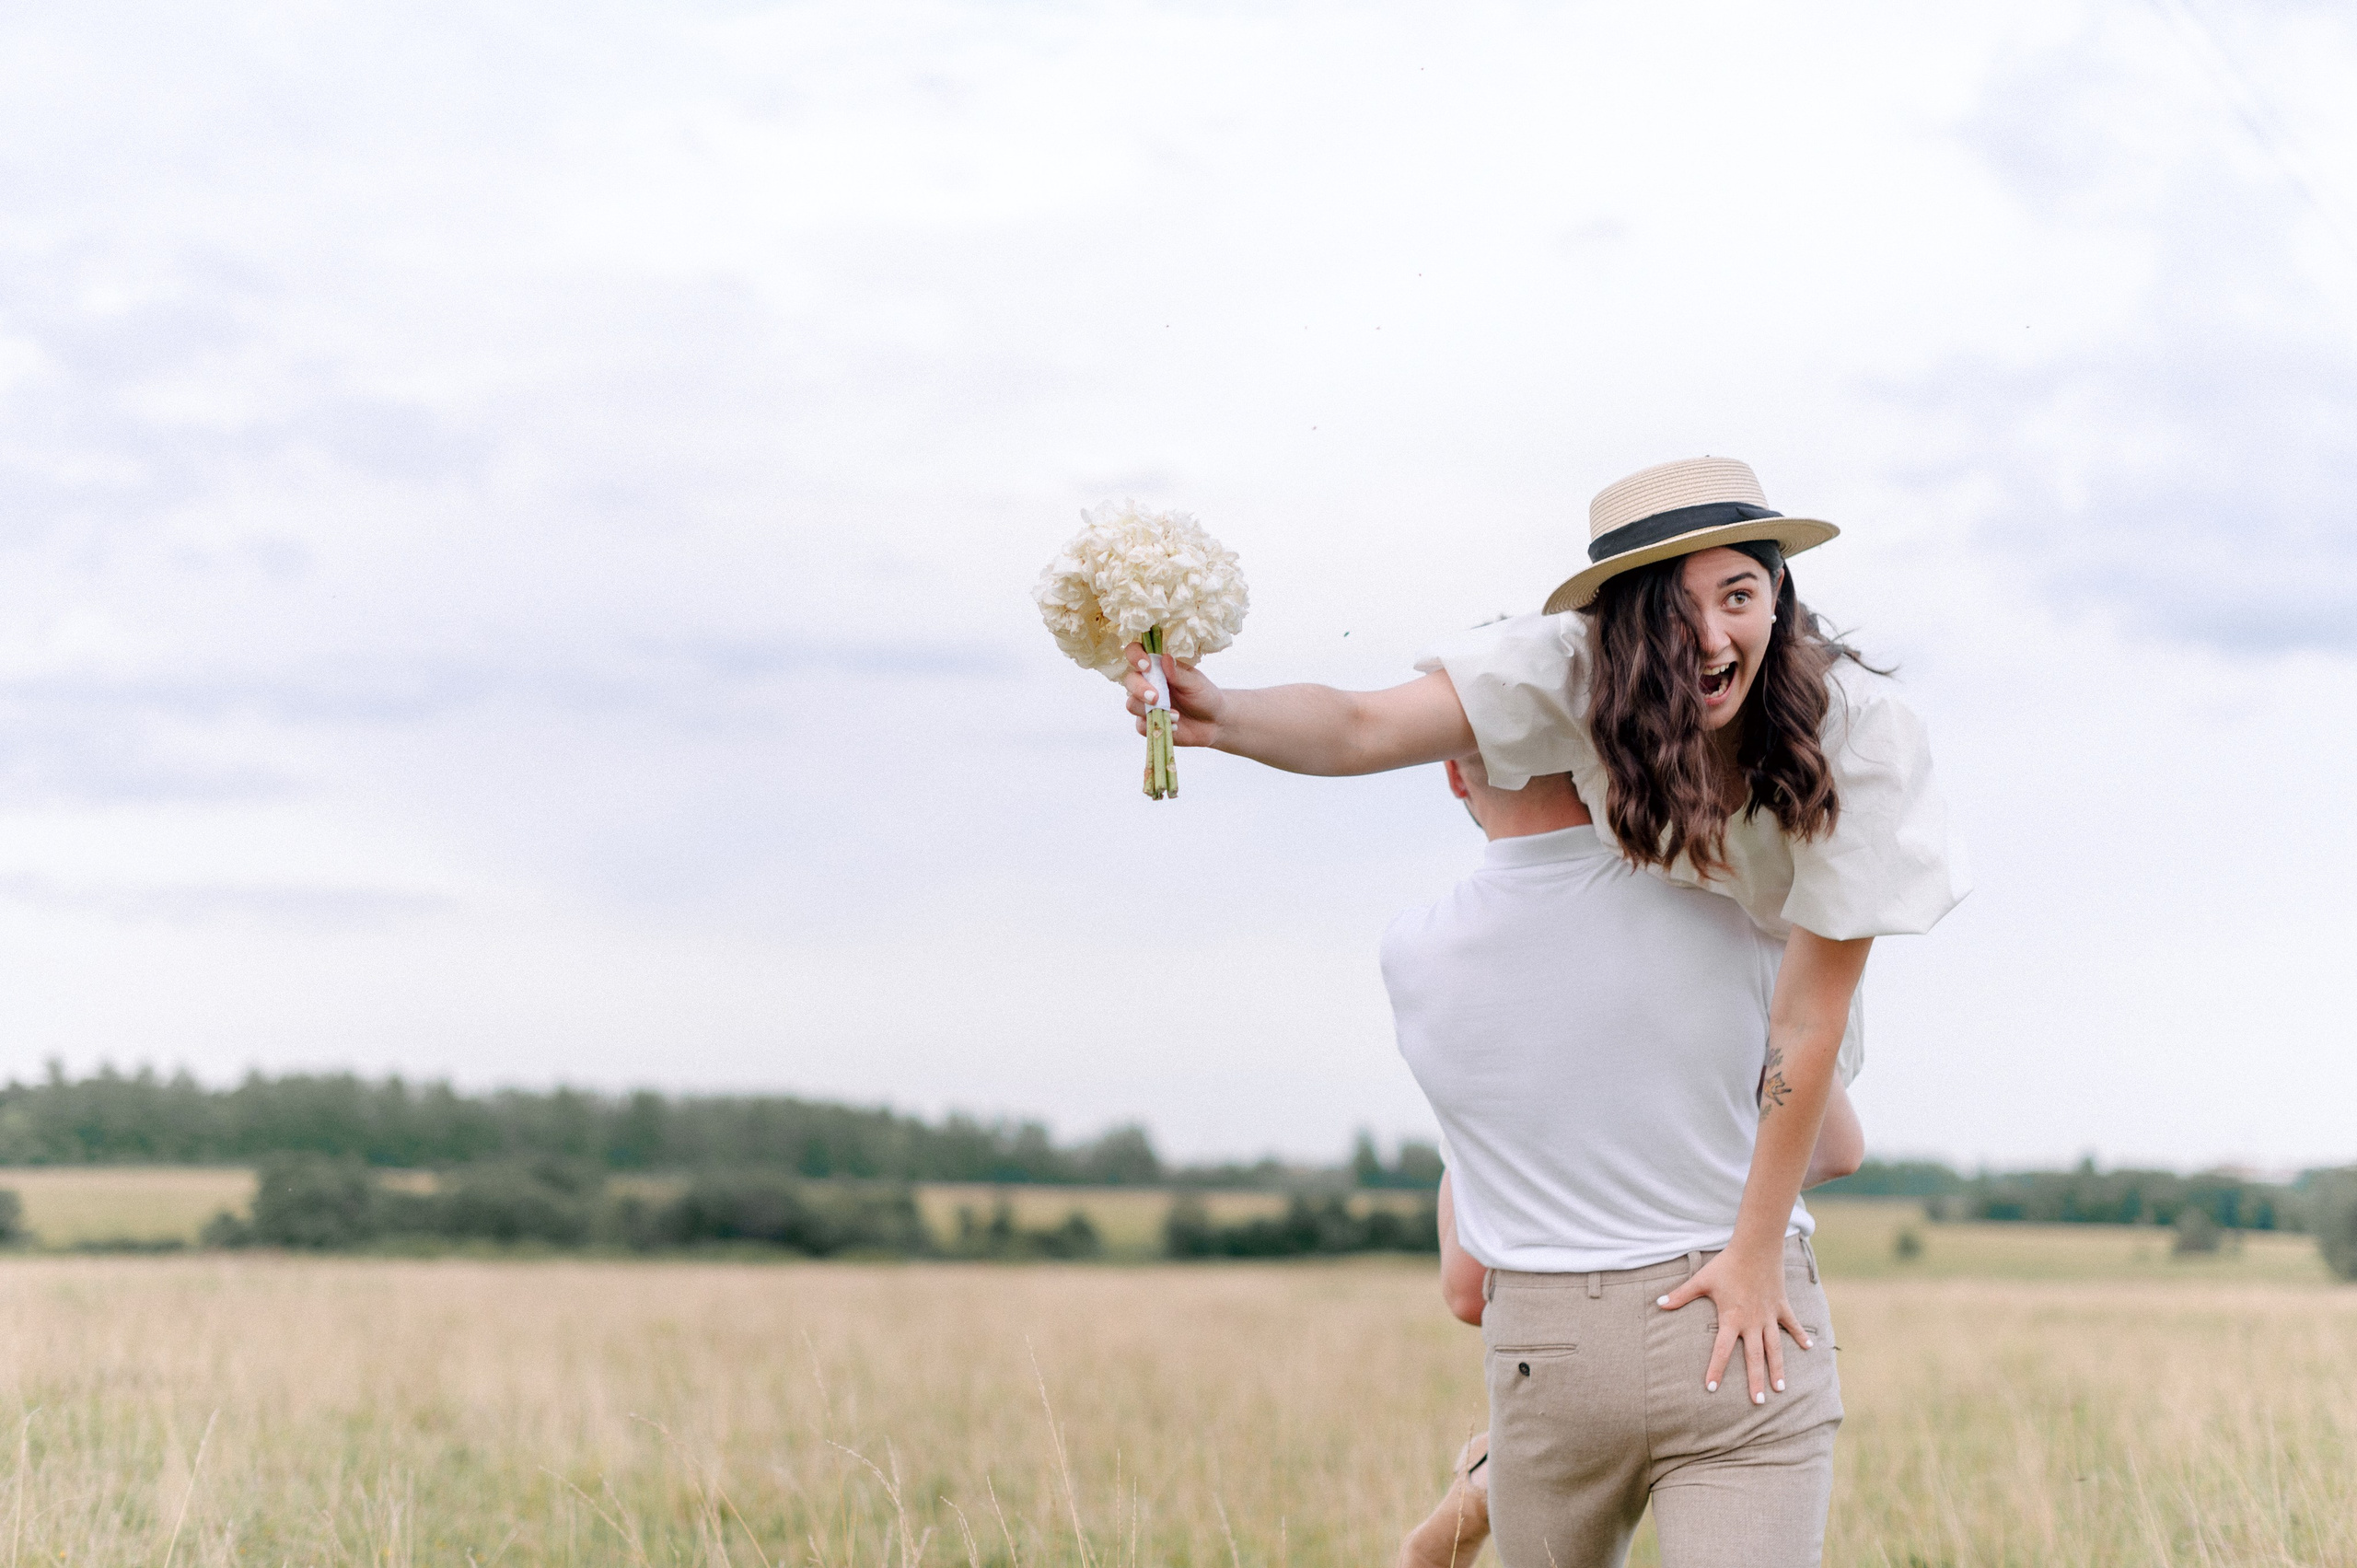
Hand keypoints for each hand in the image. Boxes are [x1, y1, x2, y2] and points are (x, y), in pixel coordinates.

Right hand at [1121, 641, 1226, 746]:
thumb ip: (1178, 674)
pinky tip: (1175, 725)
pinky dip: (1158, 725)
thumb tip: (1165, 658)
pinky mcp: (1148, 723)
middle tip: (1156, 697)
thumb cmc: (1204, 696)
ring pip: (1131, 704)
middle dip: (1139, 688)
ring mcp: (1146, 705)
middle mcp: (1148, 684)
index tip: (1146, 665)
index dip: (1135, 656)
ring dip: (1150, 710)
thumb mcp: (1195, 683)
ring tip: (1176, 714)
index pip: (1137, 654)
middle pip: (1129, 681)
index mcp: (1158, 668)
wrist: (1213, 723)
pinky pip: (1141, 725)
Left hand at [1654, 1243, 1811, 1404]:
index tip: (1710, 1388)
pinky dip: (1801, 1335)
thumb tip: (1658, 1304)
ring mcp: (1769, 1315)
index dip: (1715, 1369)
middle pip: (1754, 1357)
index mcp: (1731, 1319)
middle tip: (1757, 1402)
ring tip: (1781, 1389)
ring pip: (1775, 1347)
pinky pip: (1793, 1324)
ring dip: (1778, 1368)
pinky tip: (1810, 1348)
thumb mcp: (1701, 1280)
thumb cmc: (1726, 1265)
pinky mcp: (1782, 1306)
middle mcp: (1752, 1322)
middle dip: (1756, 1380)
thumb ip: (1680, 1295)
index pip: (1721, 1351)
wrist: (1755, 1248)